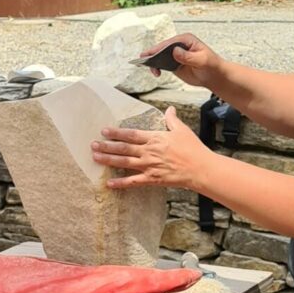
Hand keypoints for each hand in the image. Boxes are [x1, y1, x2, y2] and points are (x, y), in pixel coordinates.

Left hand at [91, 107, 212, 190]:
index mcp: (154, 138)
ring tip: (95, 158)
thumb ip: (172, 120)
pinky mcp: (151, 179)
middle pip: (123, 148)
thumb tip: (169, 109)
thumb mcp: (182, 130)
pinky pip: (133, 182)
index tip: (104, 131)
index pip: (131, 134)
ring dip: (108, 160)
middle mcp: (148, 151)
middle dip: (106, 146)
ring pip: (124, 162)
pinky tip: (109, 184)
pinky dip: (120, 183)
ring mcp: (148, 166)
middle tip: (93, 145)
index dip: (116, 132)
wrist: (200, 168)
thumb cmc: (193, 148)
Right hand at [142, 34, 220, 87]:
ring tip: (146, 66)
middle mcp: (179, 45)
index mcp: (186, 40)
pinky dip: (156, 67)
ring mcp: (175, 54)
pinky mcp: (173, 63)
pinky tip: (155, 73)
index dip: (160, 48)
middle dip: (152, 53)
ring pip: (159, 56)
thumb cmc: (212, 65)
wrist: (215, 76)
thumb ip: (188, 56)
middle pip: (162, 48)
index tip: (152, 54)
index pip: (170, 43)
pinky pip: (161, 64)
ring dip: (152, 61)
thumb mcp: (202, 60)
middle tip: (143, 59)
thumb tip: (175, 51)